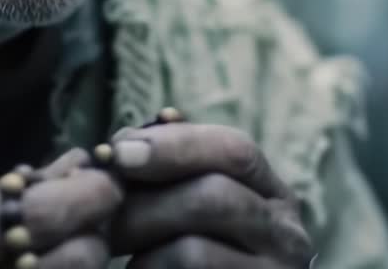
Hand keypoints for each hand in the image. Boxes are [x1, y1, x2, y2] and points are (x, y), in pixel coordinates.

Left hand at [106, 123, 314, 267]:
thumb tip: (129, 138)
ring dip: (141, 244)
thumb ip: (170, 165)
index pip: (235, 150)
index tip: (119, 151)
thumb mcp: (190, 198)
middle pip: (213, 196)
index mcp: (272, 193)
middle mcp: (286, 234)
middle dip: (145, 200)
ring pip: (193, 249)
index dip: (175, 144)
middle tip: (101, 211)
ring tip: (114, 246)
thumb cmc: (194, 246)